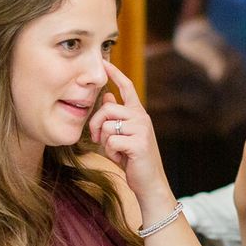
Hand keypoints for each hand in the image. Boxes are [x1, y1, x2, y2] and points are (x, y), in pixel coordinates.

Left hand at [88, 61, 169, 201]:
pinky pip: (111, 140)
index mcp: (138, 114)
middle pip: (107, 107)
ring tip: (115, 151)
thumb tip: (107, 94)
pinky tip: (120, 158)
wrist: (150, 183)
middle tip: (98, 139)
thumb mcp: (122, 135)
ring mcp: (141, 129)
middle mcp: (141, 117)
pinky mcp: (138, 143)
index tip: (104, 62)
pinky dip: (110, 152)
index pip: (127, 87)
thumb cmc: (133, 160)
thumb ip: (116, 117)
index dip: (115, 74)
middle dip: (96, 124)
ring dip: (105, 142)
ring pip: (107, 125)